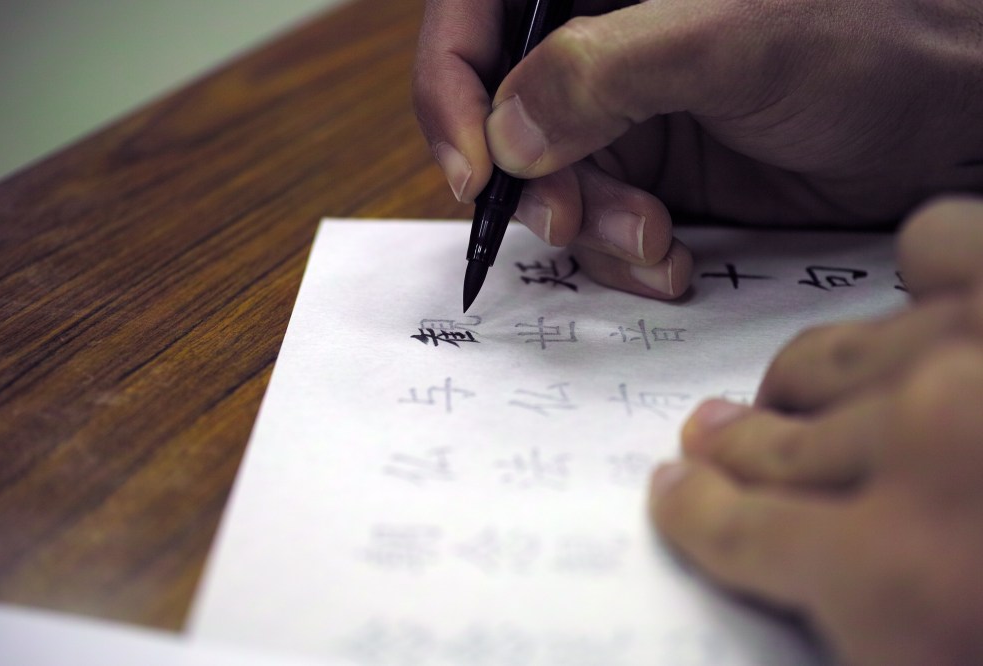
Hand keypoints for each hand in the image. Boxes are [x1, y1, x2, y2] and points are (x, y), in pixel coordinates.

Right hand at [412, 0, 982, 298]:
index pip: (476, 19)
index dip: (450, 92)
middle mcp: (600, 45)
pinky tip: (672, 259)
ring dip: (587, 231)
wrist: (952, 112)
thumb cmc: (875, 35)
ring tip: (654, 242)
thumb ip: (607, 72)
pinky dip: (622, 255)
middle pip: (501, 119)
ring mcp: (626, 115)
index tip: (474, 173)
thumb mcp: (733, 39)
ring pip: (548, 185)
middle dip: (533, 184)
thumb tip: (506, 134)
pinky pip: (600, 226)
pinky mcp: (660, 175)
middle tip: (577, 223)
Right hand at [650, 196, 982, 665]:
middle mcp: (927, 442)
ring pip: (832, 356)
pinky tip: (926, 302)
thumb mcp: (926, 647)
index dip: (696, 516)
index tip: (677, 495)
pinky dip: (922, 275)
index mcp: (901, 576)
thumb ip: (848, 608)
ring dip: (813, 384)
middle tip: (719, 440)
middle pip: (771, 442)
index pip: (733, 531)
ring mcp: (976, 352)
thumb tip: (798, 598)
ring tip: (806, 395)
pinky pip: (935, 249)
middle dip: (739, 450)